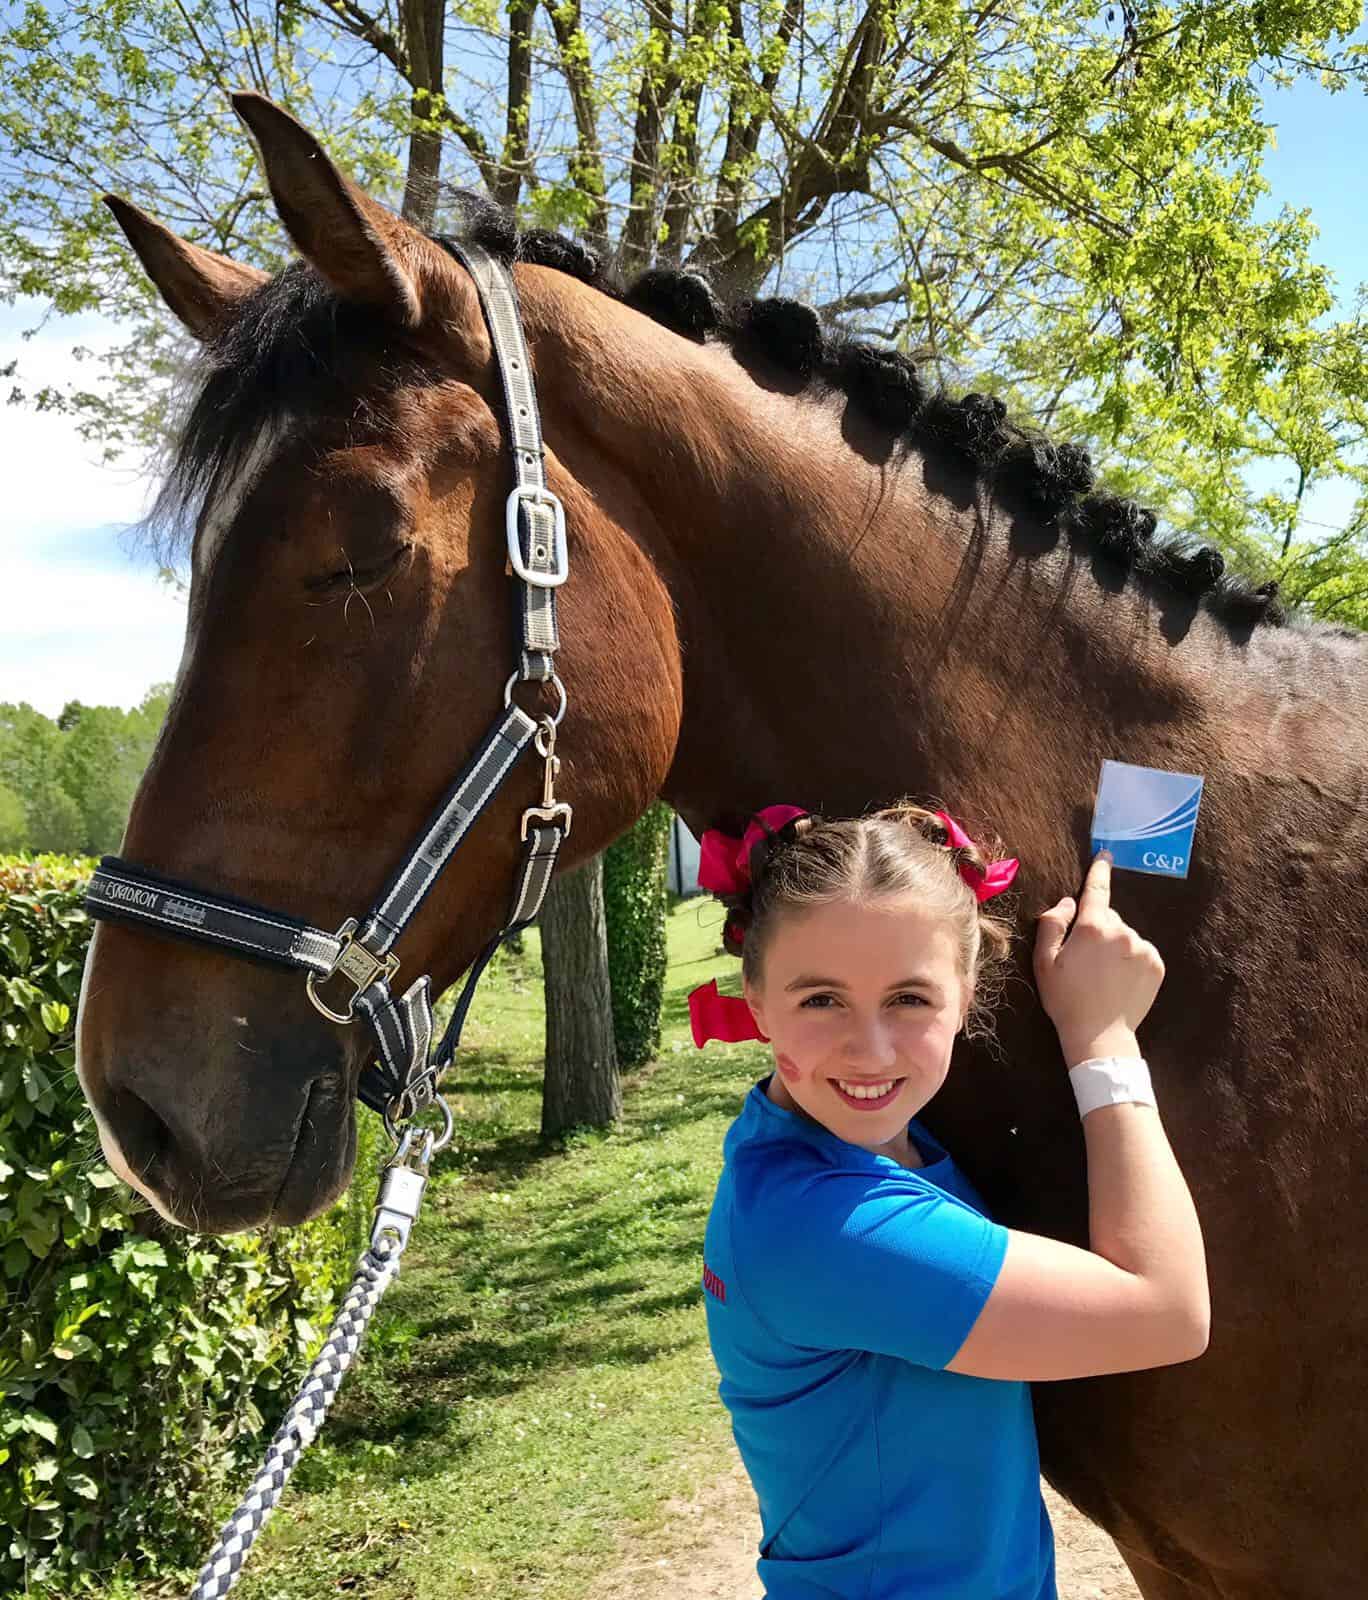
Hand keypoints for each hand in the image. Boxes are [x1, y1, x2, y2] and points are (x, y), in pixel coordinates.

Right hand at [1033, 852, 1164, 1065]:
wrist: (1099, 1036)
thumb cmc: (1065, 999)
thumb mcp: (1043, 961)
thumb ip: (1052, 924)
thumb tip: (1068, 903)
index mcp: (1092, 927)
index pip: (1096, 890)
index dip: (1099, 871)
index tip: (1105, 855)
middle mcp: (1122, 931)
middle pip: (1108, 917)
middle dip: (1097, 928)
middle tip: (1083, 959)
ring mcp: (1143, 948)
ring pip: (1125, 935)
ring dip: (1114, 945)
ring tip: (1101, 974)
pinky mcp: (1156, 964)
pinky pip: (1140, 951)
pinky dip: (1130, 959)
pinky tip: (1118, 980)